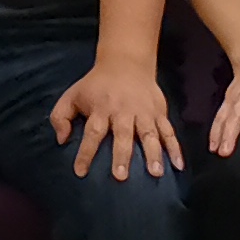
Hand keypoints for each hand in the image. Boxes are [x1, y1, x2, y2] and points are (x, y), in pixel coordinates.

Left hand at [51, 52, 184, 179]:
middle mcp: (123, 111)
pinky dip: (175, 148)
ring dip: (153, 153)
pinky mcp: (159, 112)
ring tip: (156, 173)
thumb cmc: (96, 85)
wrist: (126, 62)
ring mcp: (144, 112)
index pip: (92, 133)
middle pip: (122, 135)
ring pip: (148, 134)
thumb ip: (61, 117)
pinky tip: (179, 165)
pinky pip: (168, 131)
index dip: (86, 152)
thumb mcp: (72, 95)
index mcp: (101, 108)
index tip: (81, 172)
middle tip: (121, 176)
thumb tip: (62, 140)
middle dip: (121, 155)